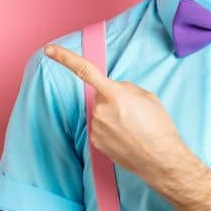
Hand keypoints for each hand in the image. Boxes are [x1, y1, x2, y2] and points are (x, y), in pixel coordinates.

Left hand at [43, 44, 193, 177]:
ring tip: (133, 128)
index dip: (65, 58)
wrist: (161, 160)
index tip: (49, 50)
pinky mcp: (95, 142)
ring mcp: (96, 127)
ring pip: (101, 112)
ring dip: (113, 116)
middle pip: (100, 96)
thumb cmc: (159, 128)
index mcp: (115, 94)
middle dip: (113, 99)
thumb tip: (114, 89)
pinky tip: (127, 138)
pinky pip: (100, 127)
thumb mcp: (148, 97)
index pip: (85, 70)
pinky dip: (111, 130)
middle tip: (133, 112)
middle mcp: (101, 110)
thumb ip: (126, 88)